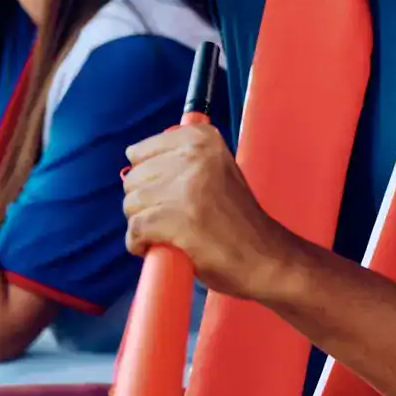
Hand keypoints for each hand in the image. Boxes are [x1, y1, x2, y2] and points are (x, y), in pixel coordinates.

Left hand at [123, 123, 293, 299]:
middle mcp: (193, 155)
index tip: (168, 194)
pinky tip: (161, 246)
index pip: (140, 152)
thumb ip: (183, 159)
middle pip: (133, 179)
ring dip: (143, 224)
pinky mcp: (173, 218)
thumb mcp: (217, 170)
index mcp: (202, 139)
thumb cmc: (236, 218)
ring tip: (170, 233)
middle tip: (171, 218)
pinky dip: (139, 244)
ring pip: (130, 205)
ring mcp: (183, 187)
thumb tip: (133, 155)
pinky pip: (134, 231)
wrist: (264, 257)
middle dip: (144, 203)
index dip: (148, 179)